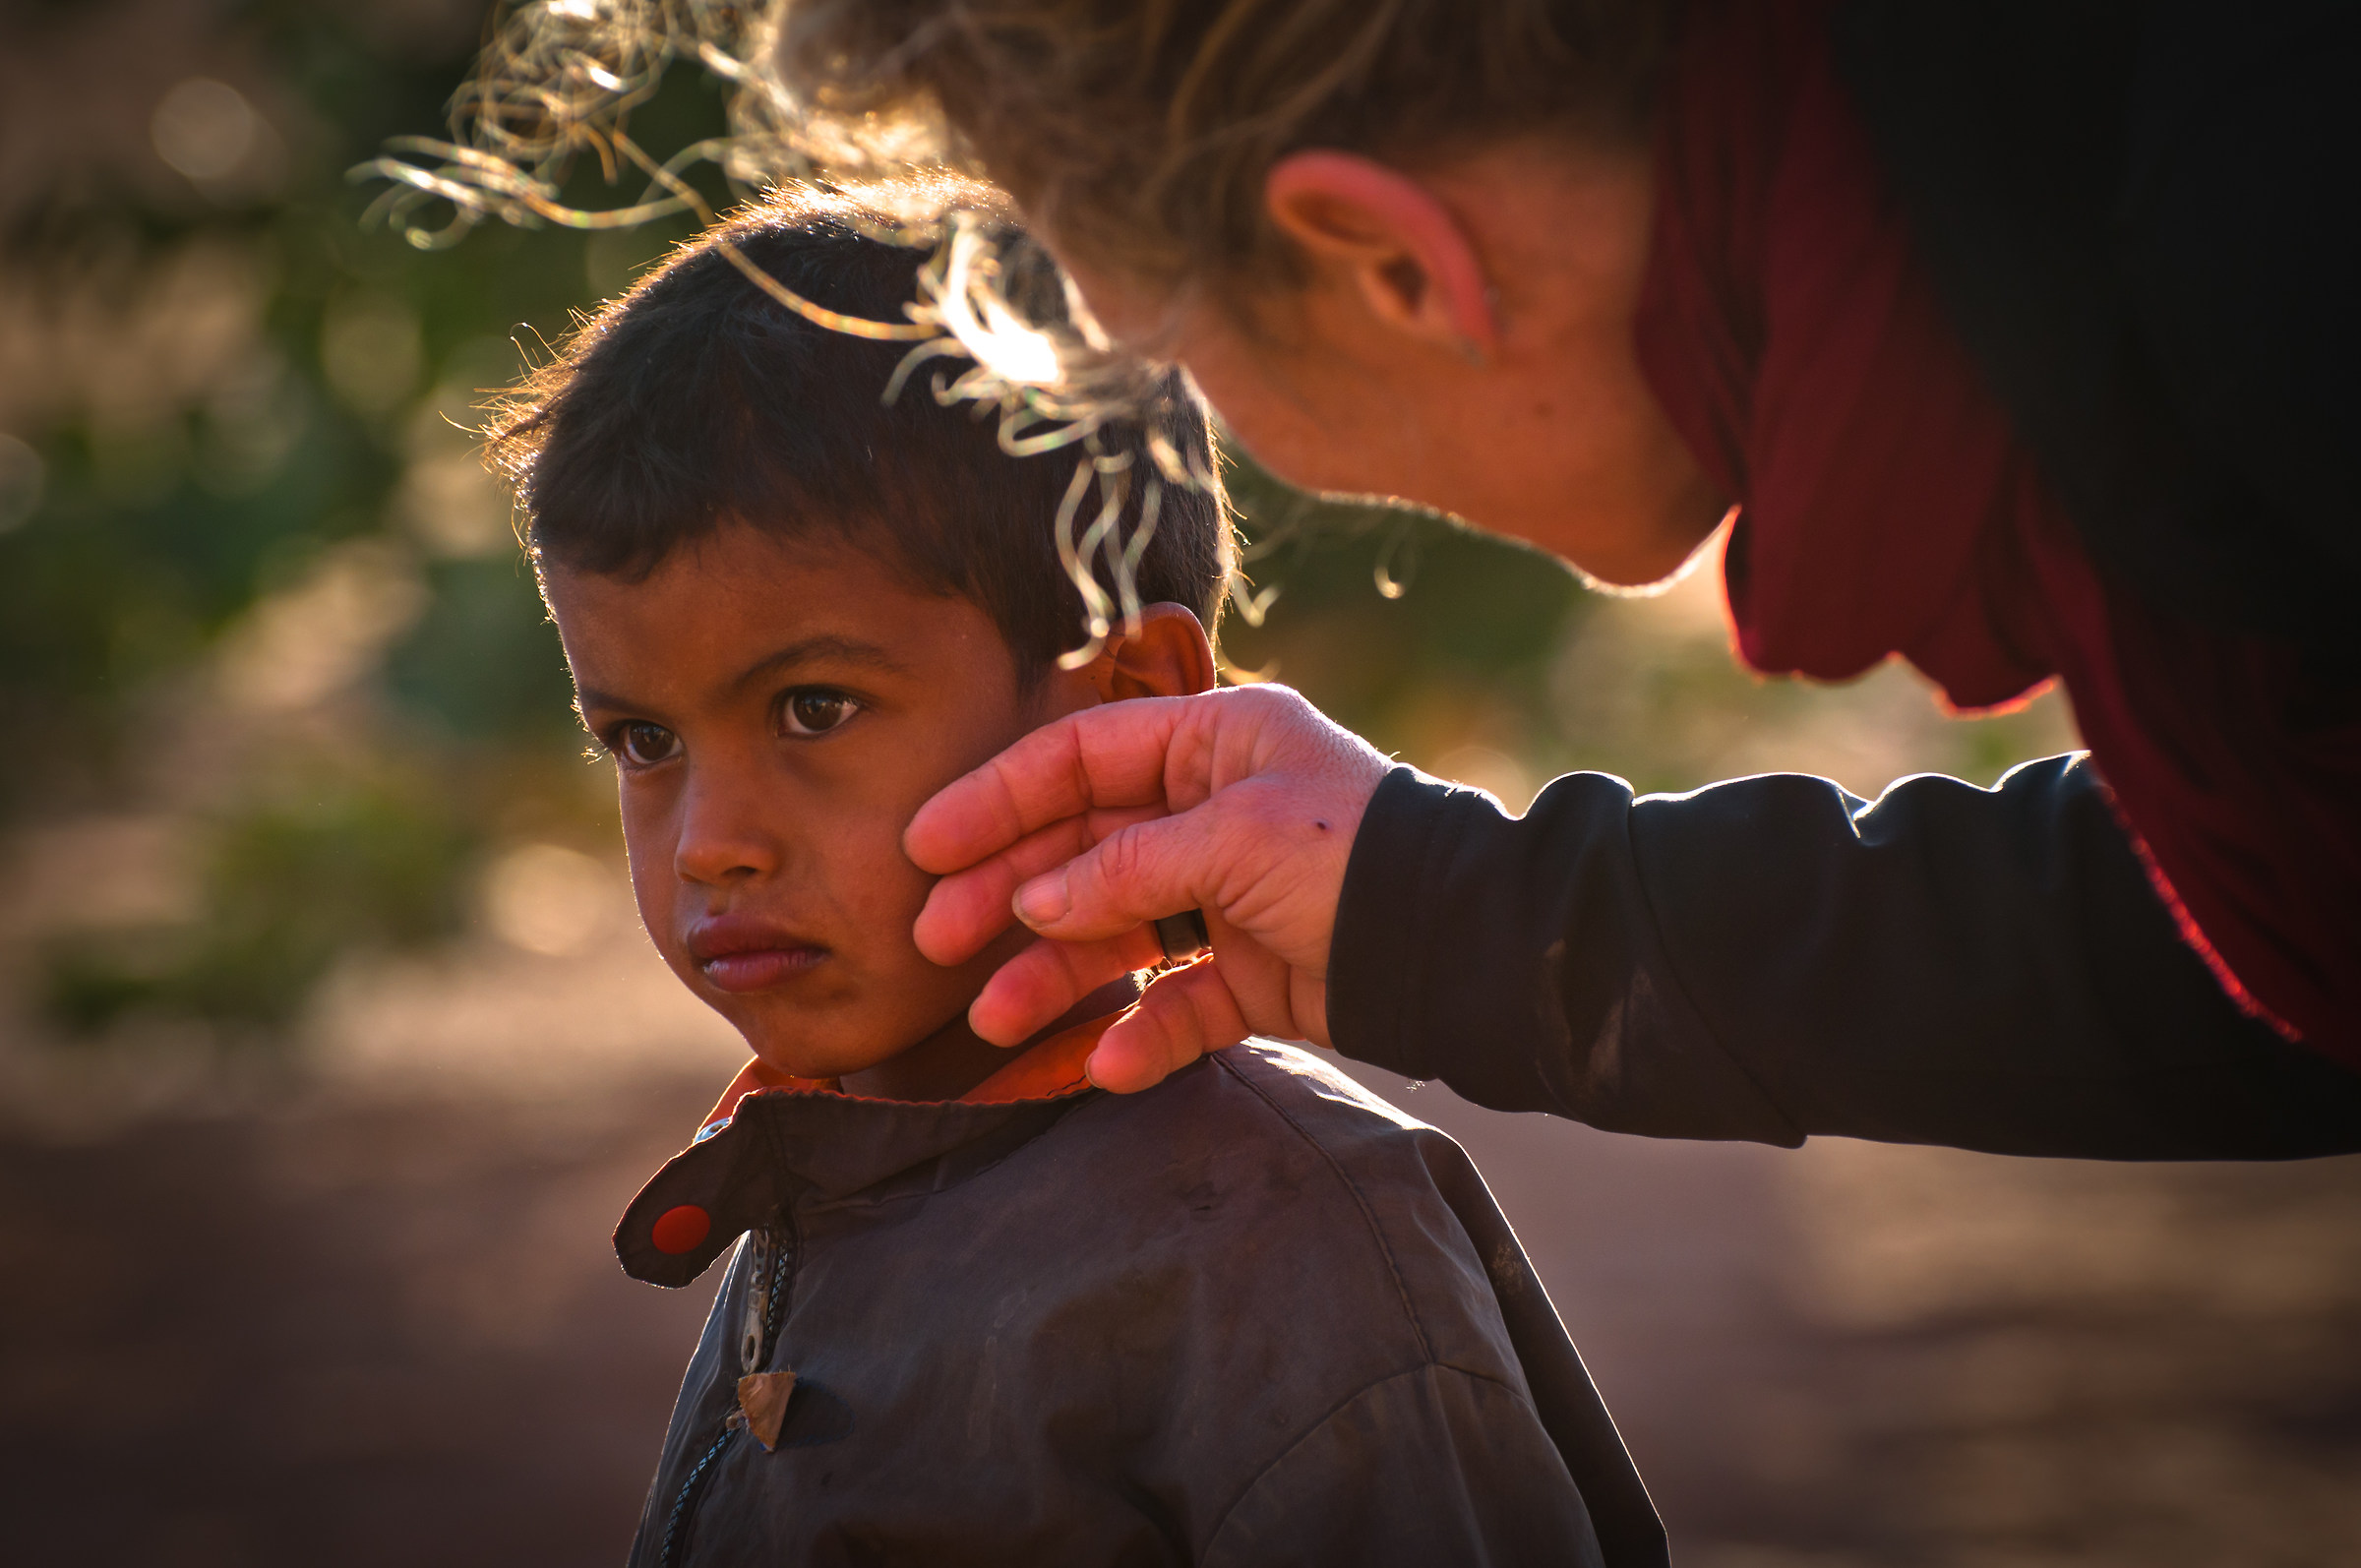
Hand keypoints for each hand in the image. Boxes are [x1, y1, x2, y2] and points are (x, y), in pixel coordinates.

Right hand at [904, 685, 1389, 1090]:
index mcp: (1216, 743)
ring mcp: (1232, 896)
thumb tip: (1032, 900)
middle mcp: (1215, 812)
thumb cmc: (1357, 858)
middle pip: (1083, 848)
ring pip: (1117, 933)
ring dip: (1055, 976)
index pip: (1081, 759)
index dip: (997, 799)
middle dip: (1008, 894)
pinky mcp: (1256, 973)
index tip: (928, 846)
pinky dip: (1140, 1034)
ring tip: (997, 1019)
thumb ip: (1125, 868)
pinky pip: (1178, 1002)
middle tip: (937, 940)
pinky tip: (1104, 1065)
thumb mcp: (1235, 838)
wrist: (1463, 950)